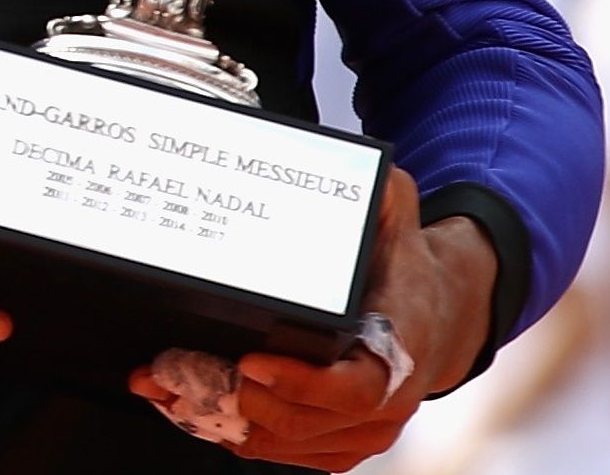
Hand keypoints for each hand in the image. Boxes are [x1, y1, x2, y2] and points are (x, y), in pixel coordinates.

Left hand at [128, 168, 496, 470]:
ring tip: (168, 389)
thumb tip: (354, 163)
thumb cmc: (407, 265)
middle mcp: (390, 399)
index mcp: (402, 345)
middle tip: (182, 372)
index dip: (301, 383)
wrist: (441, 314)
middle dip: (240, 401)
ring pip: (292, 445)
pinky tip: (196, 411)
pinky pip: (291, 454)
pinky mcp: (345, 440)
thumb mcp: (396, 215)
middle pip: (308, 422)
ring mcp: (369, 427)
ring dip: (226, 423)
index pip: (356, 388)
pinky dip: (242, 437)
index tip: (251, 361)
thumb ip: (378, 192)